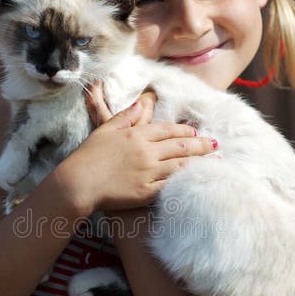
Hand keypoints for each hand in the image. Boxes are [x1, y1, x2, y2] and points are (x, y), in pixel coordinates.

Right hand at [55, 82, 216, 214]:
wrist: (78, 184)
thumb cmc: (88, 156)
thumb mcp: (106, 130)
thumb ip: (126, 116)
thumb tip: (142, 103)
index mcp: (137, 135)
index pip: (167, 129)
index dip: (184, 129)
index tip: (195, 131)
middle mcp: (146, 152)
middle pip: (180, 146)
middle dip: (200, 144)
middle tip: (215, 144)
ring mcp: (148, 173)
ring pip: (181, 165)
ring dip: (200, 162)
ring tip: (215, 161)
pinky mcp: (146, 192)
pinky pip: (171, 185)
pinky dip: (185, 181)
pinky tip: (197, 179)